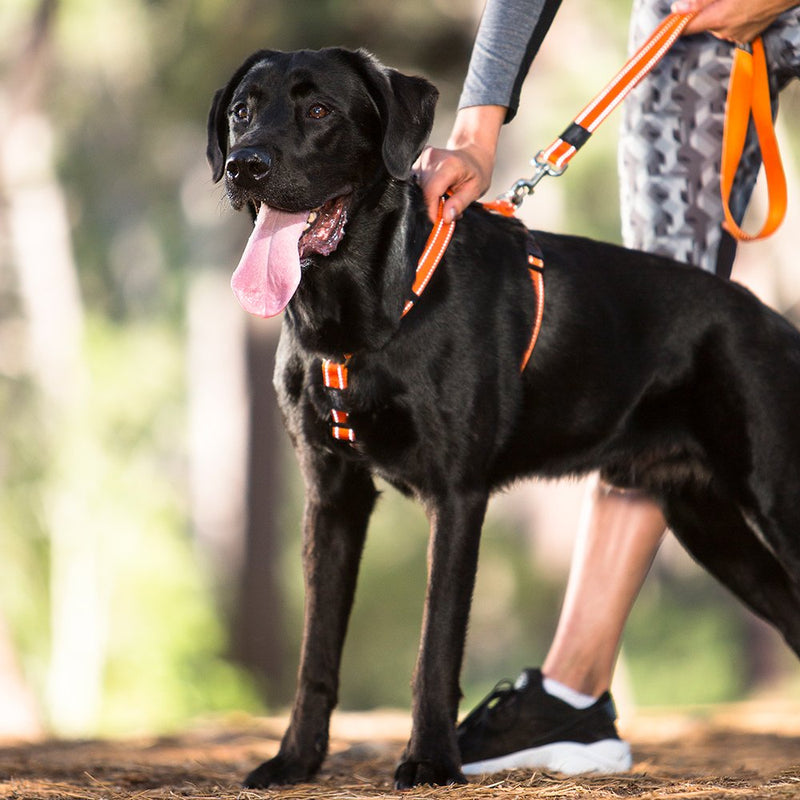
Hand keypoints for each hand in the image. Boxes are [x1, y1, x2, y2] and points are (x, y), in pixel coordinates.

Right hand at [414, 105, 505, 222]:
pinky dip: (425, 191)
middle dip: (433, 205)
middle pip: (423, 192)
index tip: (440, 220)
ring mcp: (423, 157)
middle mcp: (432, 158)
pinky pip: (416, 183)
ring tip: (444, 196)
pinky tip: (438, 189)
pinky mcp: (418, 160)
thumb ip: (459, 204)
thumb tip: (446, 217)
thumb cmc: (476, 171)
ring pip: (418, 188)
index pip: (431, 193)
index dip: (432, 210)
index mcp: (449, 165)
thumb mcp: (475, 190)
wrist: (473, 153)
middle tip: (447, 208)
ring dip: (429, 198)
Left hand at [672, 0, 797, 42]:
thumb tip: (677, 9)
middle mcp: (725, 32)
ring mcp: (736, 36)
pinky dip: (732, 18)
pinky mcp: (746, 36)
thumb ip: (701, 1)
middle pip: (704, 24)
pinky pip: (731, 28)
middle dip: (706, 11)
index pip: (687, 28)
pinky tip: (742, 7)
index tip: (670, 22)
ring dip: (720, 13)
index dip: (676, 24)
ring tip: (734, 1)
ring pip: (718, 25)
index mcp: (718, 19)